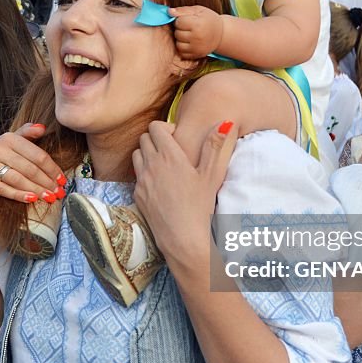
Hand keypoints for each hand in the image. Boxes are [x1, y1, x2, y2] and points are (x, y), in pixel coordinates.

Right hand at [0, 123, 63, 202]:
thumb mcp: (8, 143)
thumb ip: (26, 134)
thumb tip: (43, 127)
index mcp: (8, 138)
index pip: (37, 155)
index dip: (52, 168)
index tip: (62, 180)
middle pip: (29, 168)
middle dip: (46, 182)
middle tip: (58, 193)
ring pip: (16, 178)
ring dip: (35, 190)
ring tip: (48, 198)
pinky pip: (0, 187)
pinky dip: (17, 194)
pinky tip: (30, 199)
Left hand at [133, 120, 236, 267]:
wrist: (183, 240)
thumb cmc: (200, 207)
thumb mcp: (213, 175)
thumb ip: (216, 147)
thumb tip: (225, 122)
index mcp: (169, 155)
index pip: (155, 127)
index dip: (166, 128)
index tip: (178, 139)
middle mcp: (150, 165)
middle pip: (144, 139)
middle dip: (156, 140)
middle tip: (172, 151)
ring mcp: (141, 181)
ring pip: (137, 155)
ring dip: (147, 155)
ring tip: (165, 166)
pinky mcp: (137, 195)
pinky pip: (136, 175)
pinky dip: (144, 173)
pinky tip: (160, 184)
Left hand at [169, 5, 223, 58]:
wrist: (221, 34)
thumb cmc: (208, 19)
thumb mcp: (198, 10)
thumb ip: (183, 10)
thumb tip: (169, 12)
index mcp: (198, 24)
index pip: (178, 22)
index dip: (181, 19)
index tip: (187, 19)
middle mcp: (197, 37)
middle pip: (177, 33)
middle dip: (180, 29)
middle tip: (189, 27)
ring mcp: (197, 48)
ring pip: (178, 44)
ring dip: (181, 39)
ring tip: (189, 35)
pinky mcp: (196, 55)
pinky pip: (182, 52)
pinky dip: (183, 47)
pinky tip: (190, 42)